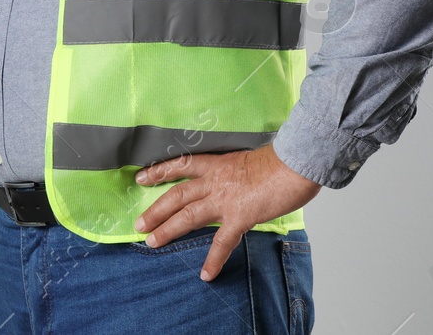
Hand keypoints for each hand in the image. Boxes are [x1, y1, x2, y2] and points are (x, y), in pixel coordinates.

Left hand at [132, 143, 321, 280]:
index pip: (180, 165)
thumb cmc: (278, 160)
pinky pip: (223, 242)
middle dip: (156, 210)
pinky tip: (206, 274)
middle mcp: (214, 181)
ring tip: (152, 243)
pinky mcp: (240, 216)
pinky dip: (213, 259)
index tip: (141, 178)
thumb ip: (235, 171)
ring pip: (188, 216)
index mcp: (216, 164)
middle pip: (177, 195)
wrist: (293, 165)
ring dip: (169, 230)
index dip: (159, 172)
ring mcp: (225, 200)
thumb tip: (236, 178)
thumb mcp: (248, 159)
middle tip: (139, 225)